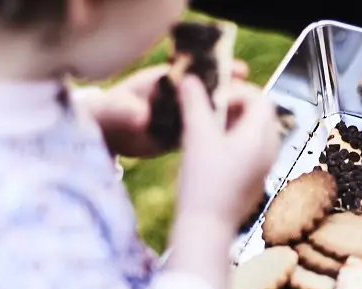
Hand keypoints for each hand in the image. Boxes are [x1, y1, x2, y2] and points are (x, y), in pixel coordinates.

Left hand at [84, 60, 248, 158]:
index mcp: (166, 80)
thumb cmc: (109, 115)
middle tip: (254, 100)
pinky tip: (236, 145)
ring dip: (230, 117)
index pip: (198, 72)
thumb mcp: (115, 111)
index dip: (220, 70)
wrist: (108, 137)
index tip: (239, 70)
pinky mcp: (184, 136)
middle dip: (233, 94)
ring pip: (212, 113)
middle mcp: (179, 97)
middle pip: (212, 92)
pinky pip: (206, 135)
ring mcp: (183, 116)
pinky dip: (219, 138)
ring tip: (252, 124)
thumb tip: (140, 117)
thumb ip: (126, 112)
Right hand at [175, 75, 278, 227]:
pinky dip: (234, 141)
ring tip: (206, 128)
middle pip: (260, 113)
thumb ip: (194, 103)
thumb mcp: (196, 137)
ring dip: (233, 123)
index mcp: (261, 137)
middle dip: (235, 105)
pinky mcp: (256, 179)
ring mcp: (265, 166)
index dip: (237, 90)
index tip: (212, 95)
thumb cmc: (203, 185)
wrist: (207, 229)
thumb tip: (190, 79)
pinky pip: (252, 150)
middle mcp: (270, 150)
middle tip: (208, 109)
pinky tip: (210, 150)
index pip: (261, 98)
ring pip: (255, 132)